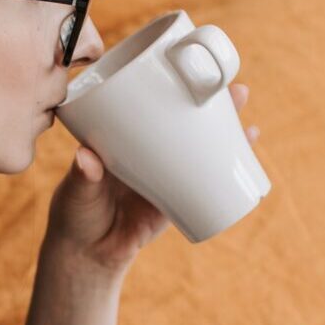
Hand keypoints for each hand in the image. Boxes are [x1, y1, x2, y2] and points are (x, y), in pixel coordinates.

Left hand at [43, 84, 259, 277]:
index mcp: (126, 137)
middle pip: (187, 120)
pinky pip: (207, 183)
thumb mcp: (76, 190)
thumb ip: (82, 175)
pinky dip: (227, 173)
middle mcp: (151, 149)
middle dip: (216, 105)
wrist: (88, 254)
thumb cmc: (75, 213)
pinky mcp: (177, 201)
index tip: (197, 71)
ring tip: (250, 128)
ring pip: (202, 148)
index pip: (154, 102)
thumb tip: (87, 158)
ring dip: (228, 136)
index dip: (177, 85)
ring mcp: (167, 174)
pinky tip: (247, 164)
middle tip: (239, 92)